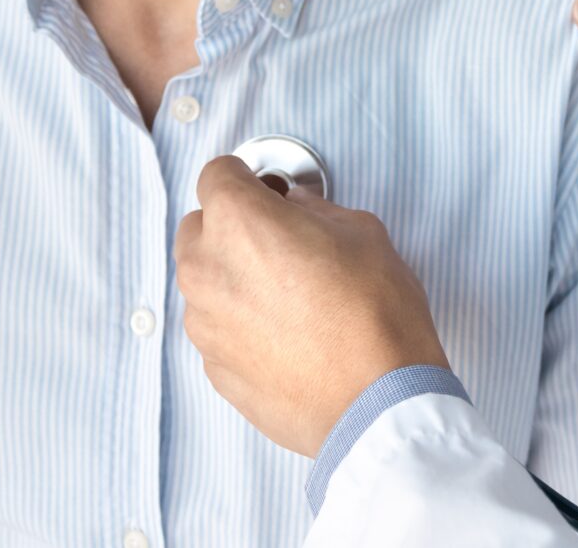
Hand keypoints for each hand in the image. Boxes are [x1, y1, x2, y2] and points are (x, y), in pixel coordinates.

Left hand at [174, 156, 449, 457]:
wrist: (377, 403)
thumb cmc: (374, 317)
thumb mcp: (362, 232)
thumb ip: (316, 211)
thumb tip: (300, 213)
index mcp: (239, 221)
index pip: (218, 174)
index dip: (248, 179)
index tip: (268, 192)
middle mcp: (207, 269)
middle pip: (200, 227)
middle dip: (234, 227)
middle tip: (282, 240)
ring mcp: (205, 323)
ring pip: (205, 281)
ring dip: (234, 278)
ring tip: (289, 296)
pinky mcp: (214, 368)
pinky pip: (218, 328)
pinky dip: (241, 324)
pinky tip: (287, 335)